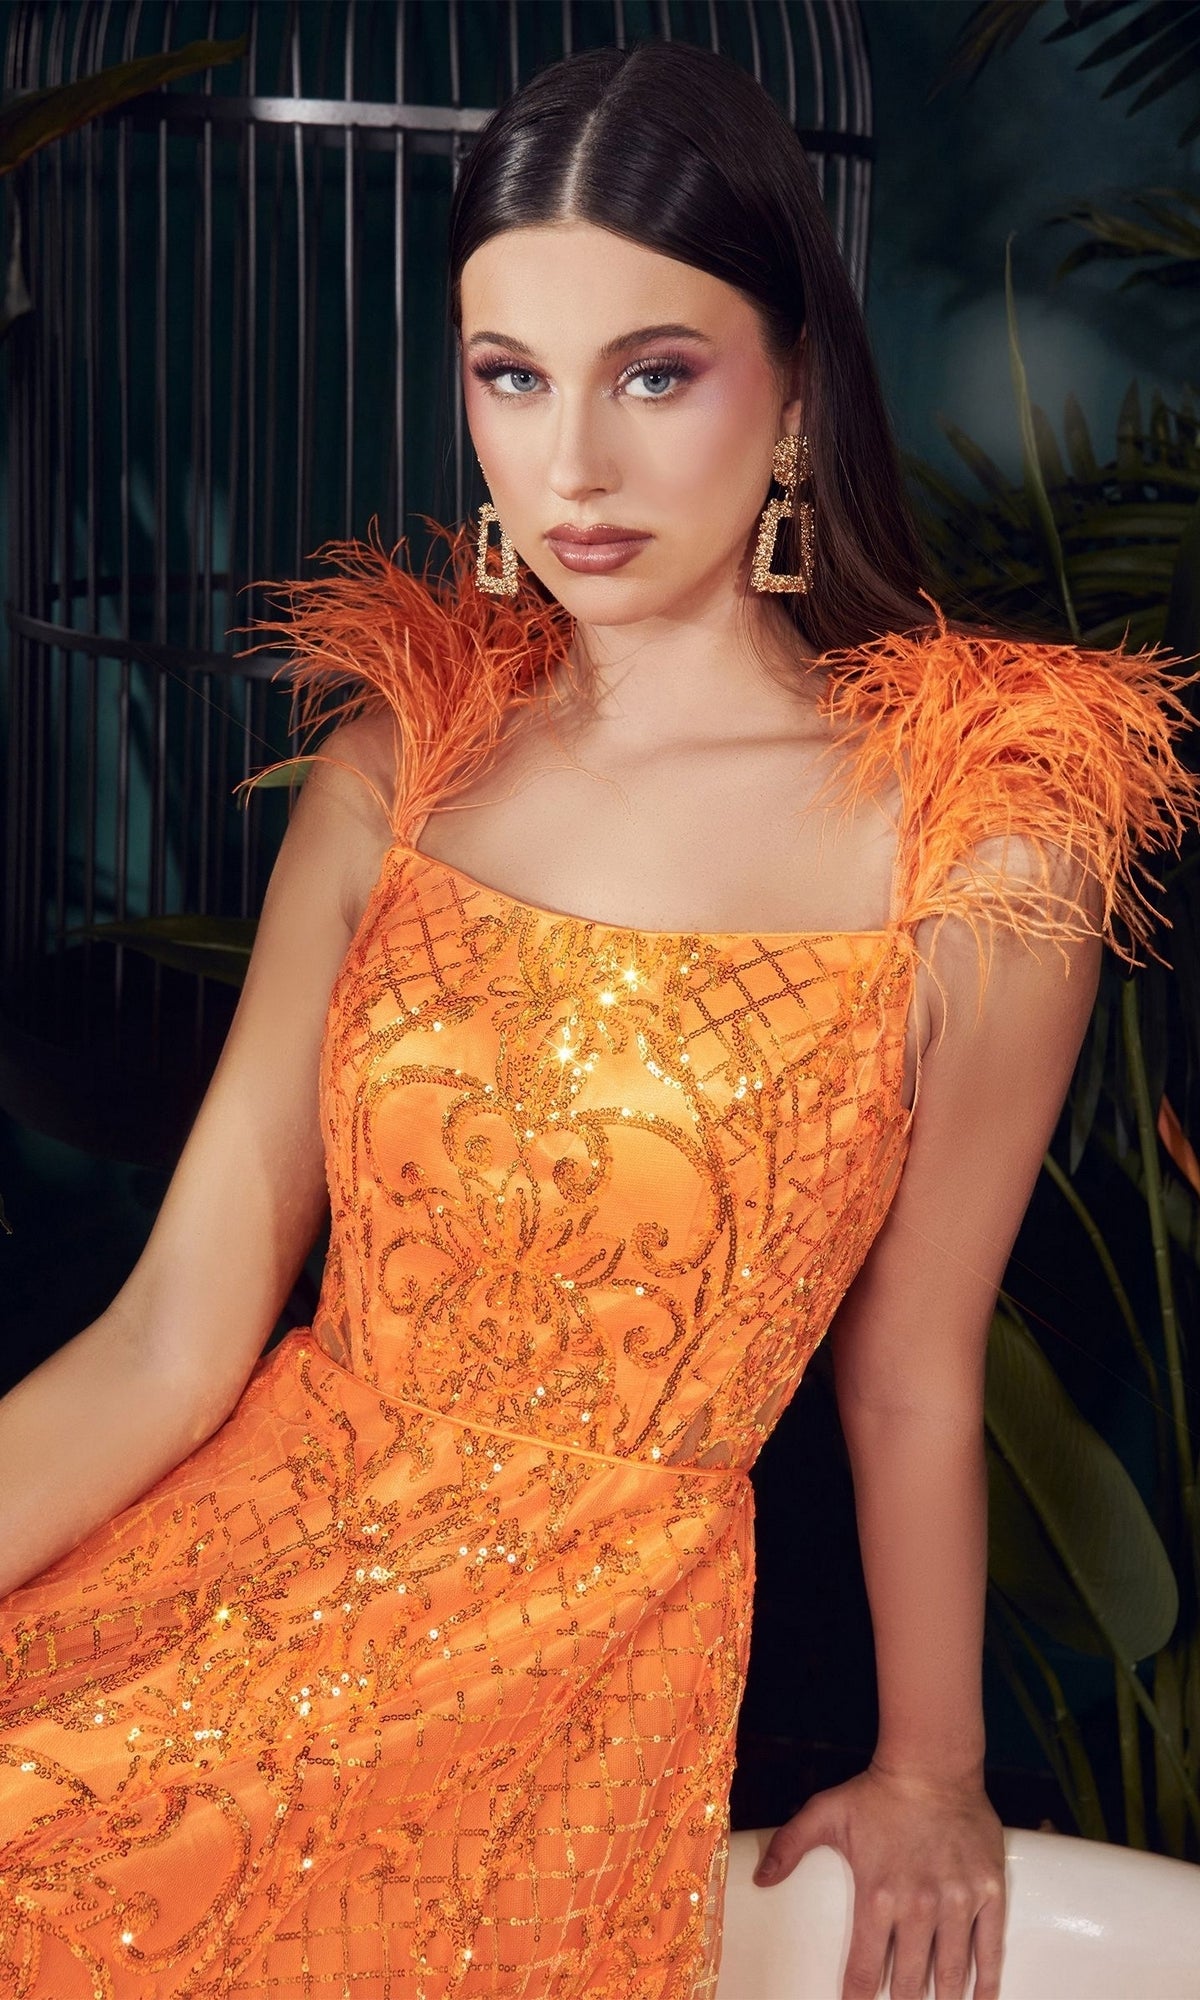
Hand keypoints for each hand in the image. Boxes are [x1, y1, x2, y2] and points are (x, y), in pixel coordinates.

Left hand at [751, 1761, 1006, 1999]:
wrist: (933, 1763)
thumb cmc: (877, 1792)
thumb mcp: (825, 1813)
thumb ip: (789, 1846)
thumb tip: (759, 1880)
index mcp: (877, 1894)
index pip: (864, 1969)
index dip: (858, 1997)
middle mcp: (919, 1906)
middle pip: (910, 1981)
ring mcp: (957, 1901)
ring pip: (951, 1972)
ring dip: (943, 1998)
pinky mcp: (988, 1891)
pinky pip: (990, 1948)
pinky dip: (987, 1981)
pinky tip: (980, 1999)